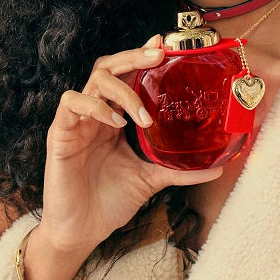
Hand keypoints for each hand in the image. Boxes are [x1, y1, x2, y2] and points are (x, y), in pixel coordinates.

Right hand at [38, 35, 222, 256]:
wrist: (81, 232)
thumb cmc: (110, 202)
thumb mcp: (151, 179)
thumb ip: (179, 169)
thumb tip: (219, 167)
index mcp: (115, 118)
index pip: (126, 75)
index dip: (142, 57)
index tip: (165, 47)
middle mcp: (95, 114)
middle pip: (108, 67)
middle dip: (133, 57)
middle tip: (158, 56)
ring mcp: (76, 122)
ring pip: (93, 81)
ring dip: (122, 91)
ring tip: (143, 116)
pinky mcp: (59, 134)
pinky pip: (71, 103)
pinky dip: (95, 106)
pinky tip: (115, 123)